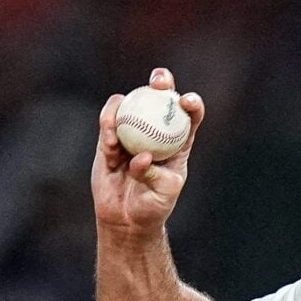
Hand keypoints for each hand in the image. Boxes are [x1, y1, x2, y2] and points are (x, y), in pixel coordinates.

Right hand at [93, 68, 205, 234]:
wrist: (126, 218)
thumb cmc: (153, 206)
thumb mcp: (162, 194)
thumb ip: (153, 174)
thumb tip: (142, 156)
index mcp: (178, 142)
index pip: (189, 116)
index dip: (192, 104)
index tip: (187, 102)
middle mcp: (155, 131)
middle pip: (159, 98)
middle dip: (161, 81)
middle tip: (158, 82)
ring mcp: (131, 132)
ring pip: (130, 105)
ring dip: (126, 104)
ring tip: (122, 119)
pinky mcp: (109, 138)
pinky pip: (108, 123)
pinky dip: (108, 126)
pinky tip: (110, 139)